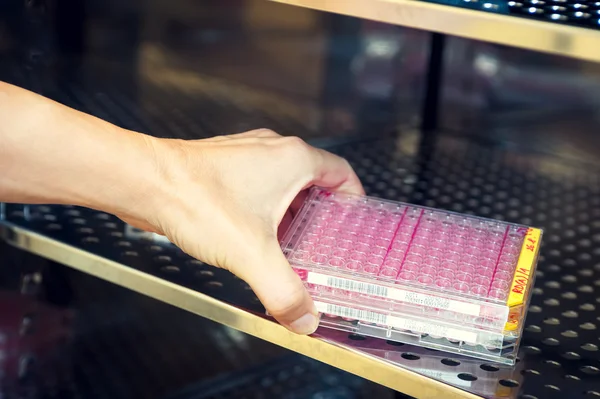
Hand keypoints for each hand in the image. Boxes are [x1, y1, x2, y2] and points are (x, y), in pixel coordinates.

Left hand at [121, 129, 363, 333]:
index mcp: (293, 159)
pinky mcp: (223, 166)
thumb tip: (304, 318)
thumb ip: (284, 291)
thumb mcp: (251, 254)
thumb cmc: (196, 199)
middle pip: (313, 181)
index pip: (341, 173)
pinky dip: (262, 209)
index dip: (353, 200)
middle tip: (320, 245)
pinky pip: (256, 186)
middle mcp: (272, 150)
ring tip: (287, 246)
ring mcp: (246, 155)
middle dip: (319, 215)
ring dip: (289, 213)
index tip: (352, 224)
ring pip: (282, 184)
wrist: (144, 182)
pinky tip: (252, 236)